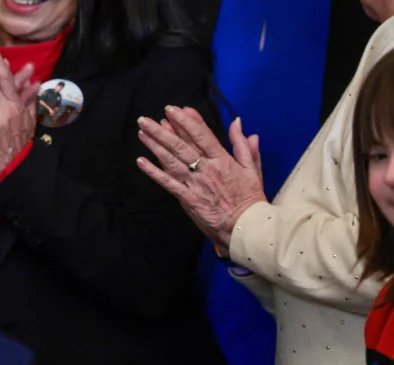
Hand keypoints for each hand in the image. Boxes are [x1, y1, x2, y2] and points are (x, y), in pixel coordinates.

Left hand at [136, 107, 266, 254]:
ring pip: (171, 160)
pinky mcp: (186, 198)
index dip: (186, 121)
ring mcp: (194, 183)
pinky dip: (153, 172)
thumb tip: (237, 123)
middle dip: (162, 130)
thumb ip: (243, 145)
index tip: (173, 109)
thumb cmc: (250, 199)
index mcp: (222, 159)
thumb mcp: (252, 169)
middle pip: (181, 145)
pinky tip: (141, 161)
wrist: (245, 226)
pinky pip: (167, 183)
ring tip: (141, 132)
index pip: (201, 135)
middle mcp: (206, 168)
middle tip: (146, 119)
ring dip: (154, 145)